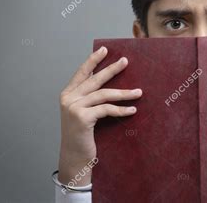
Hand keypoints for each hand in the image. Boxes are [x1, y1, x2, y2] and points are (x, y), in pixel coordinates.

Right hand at [58, 46, 142, 185]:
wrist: (74, 157)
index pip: (81, 72)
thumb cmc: (82, 134)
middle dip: (112, 69)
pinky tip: (132, 109)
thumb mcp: (83, 112)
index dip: (93, 60)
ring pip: (104, 94)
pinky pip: (107, 109)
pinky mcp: (82, 117)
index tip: (104, 49)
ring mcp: (74, 107)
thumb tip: (110, 83)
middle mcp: (68, 98)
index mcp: (67, 94)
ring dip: (124, 93)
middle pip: (95, 79)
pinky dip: (121, 109)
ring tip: (139, 92)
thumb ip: (90, 98)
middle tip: (125, 61)